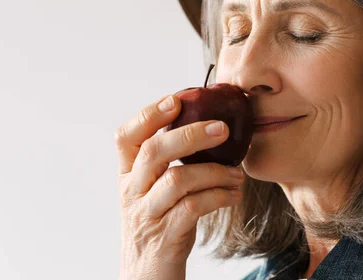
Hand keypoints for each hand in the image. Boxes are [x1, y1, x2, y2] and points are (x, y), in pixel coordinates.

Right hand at [114, 94, 244, 279]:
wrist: (146, 275)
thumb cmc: (157, 225)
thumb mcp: (151, 192)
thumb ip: (165, 164)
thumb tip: (205, 128)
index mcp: (127, 175)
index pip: (125, 137)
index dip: (148, 115)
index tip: (176, 101)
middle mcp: (132, 191)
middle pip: (154, 151)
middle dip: (190, 135)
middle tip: (222, 129)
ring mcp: (147, 214)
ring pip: (176, 179)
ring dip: (214, 171)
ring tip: (237, 173)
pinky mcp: (166, 236)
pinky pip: (193, 208)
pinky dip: (218, 196)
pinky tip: (233, 194)